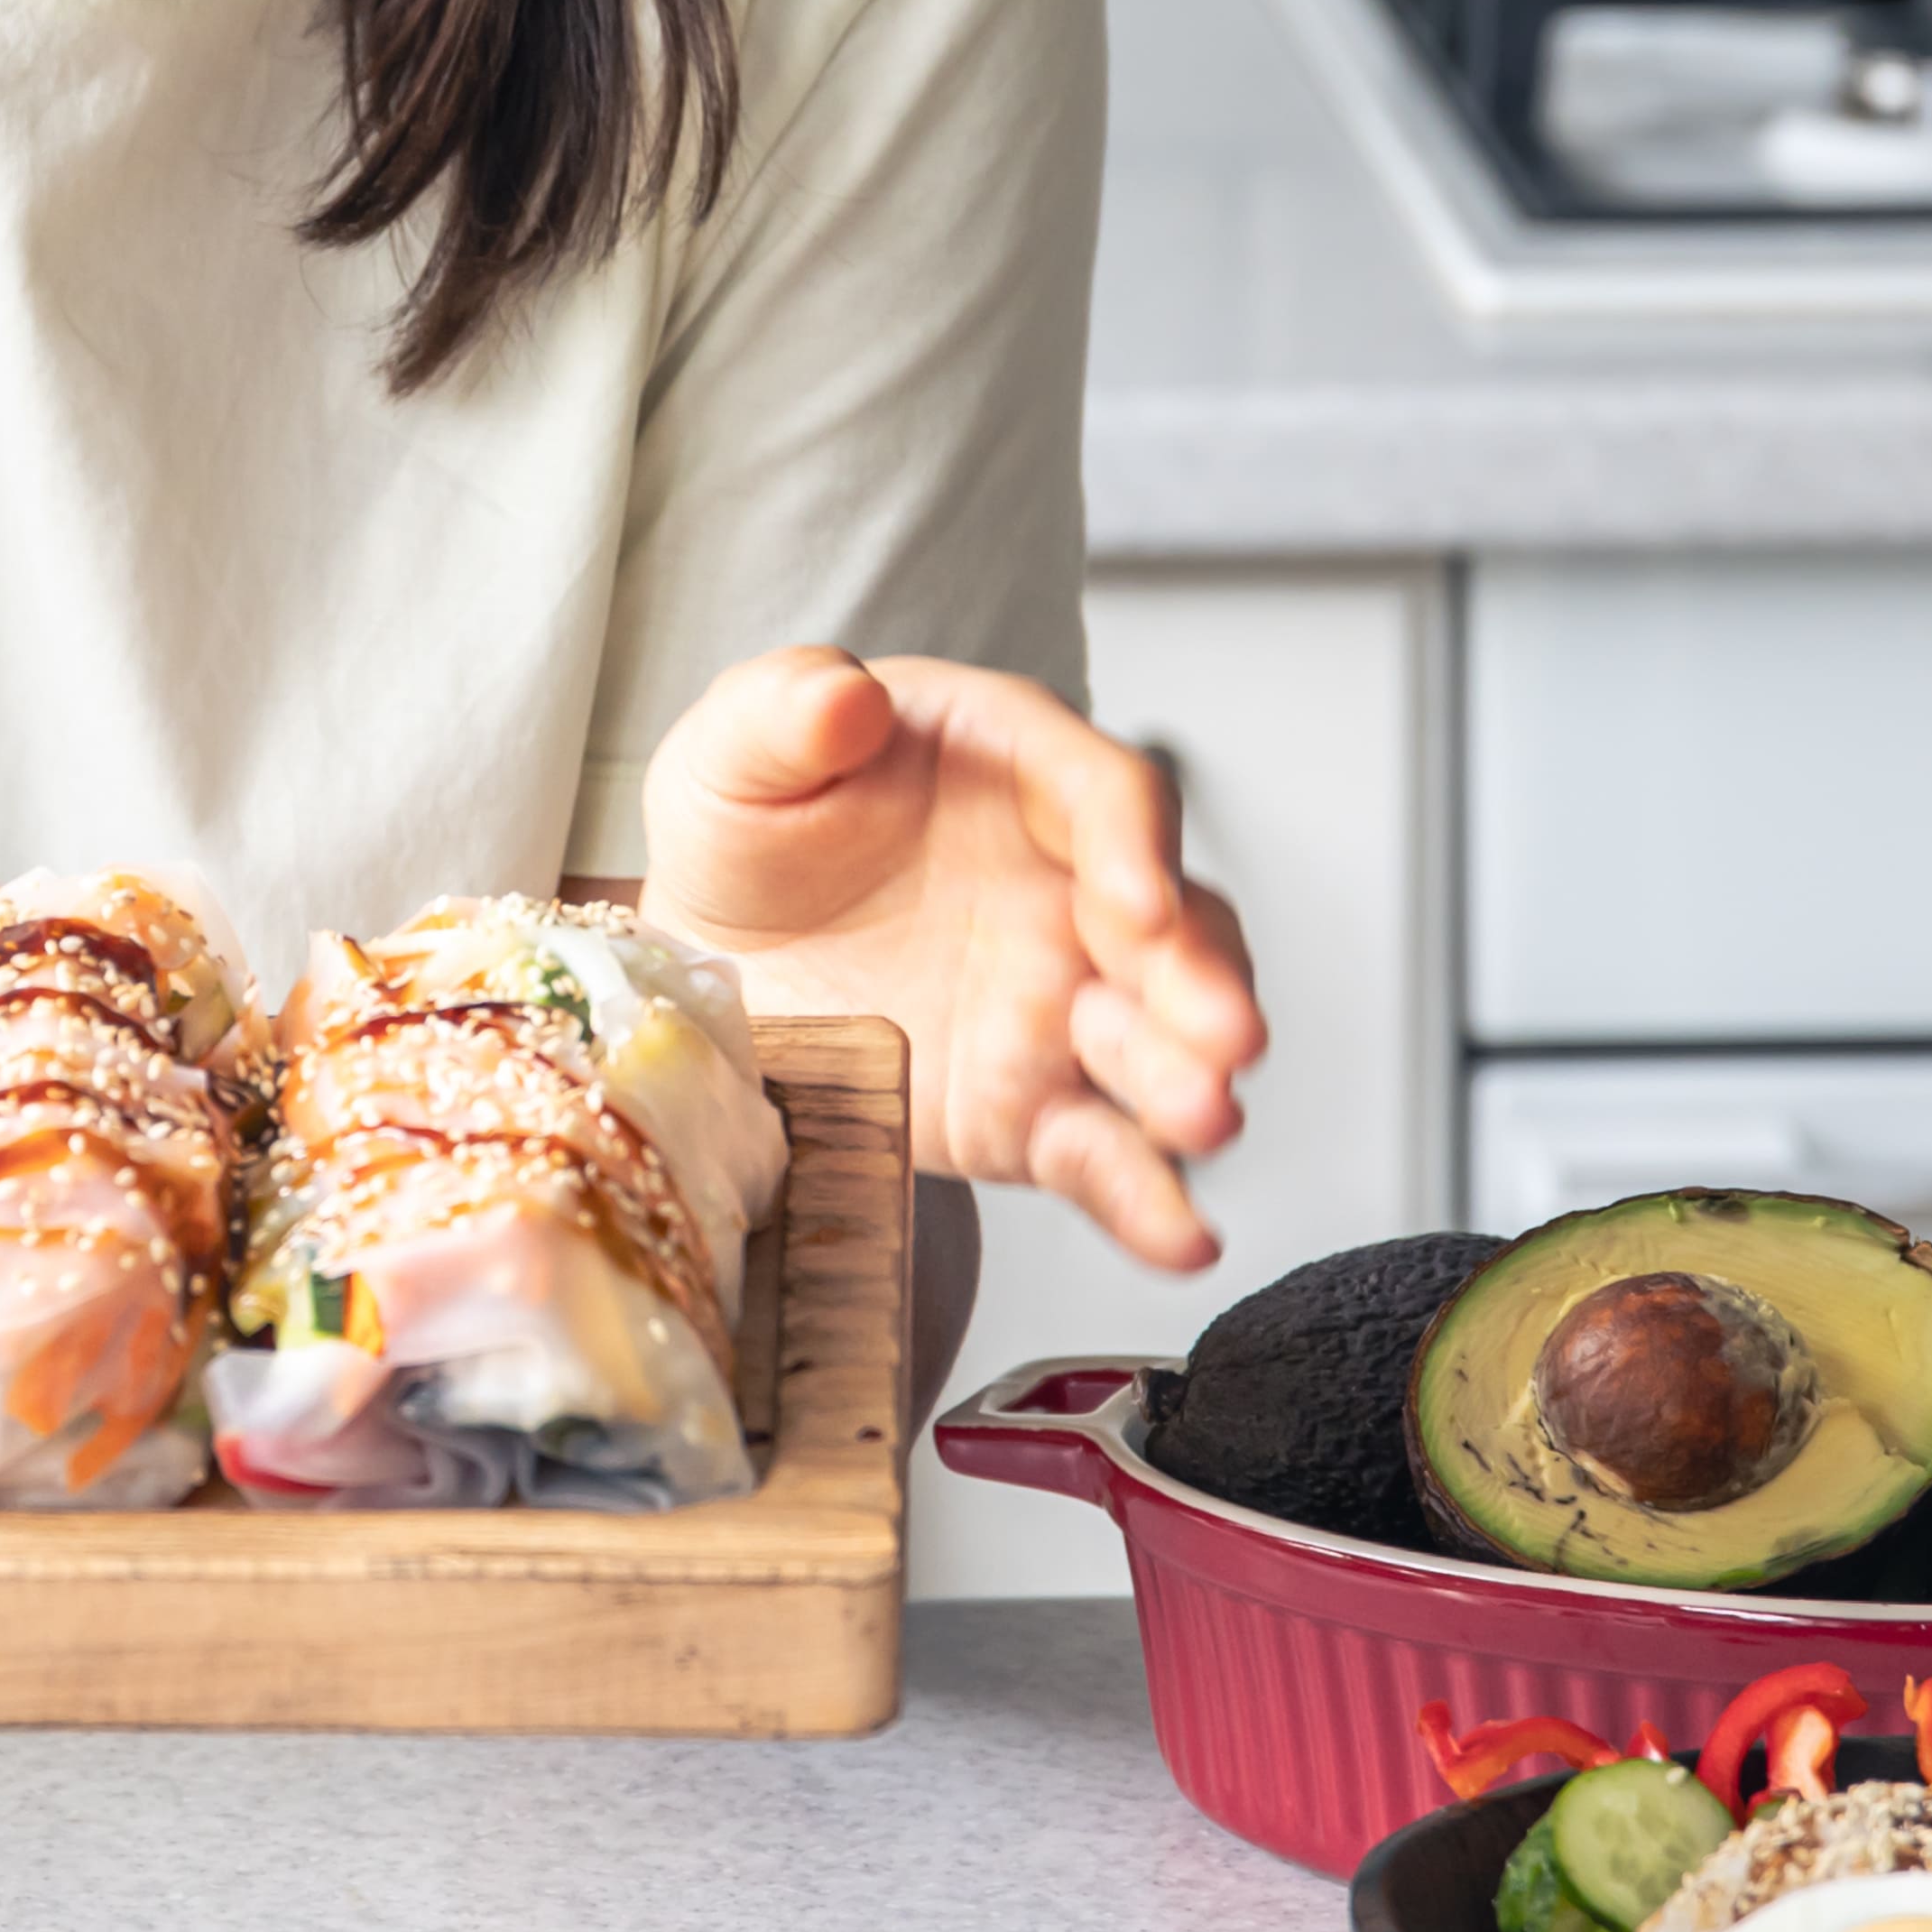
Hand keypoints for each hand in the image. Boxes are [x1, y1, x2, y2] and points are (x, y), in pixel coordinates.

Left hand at [638, 647, 1266, 1269]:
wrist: (708, 963)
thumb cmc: (747, 831)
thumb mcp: (736, 750)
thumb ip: (785, 710)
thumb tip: (844, 694)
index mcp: (1014, 774)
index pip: (1105, 796)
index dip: (1133, 847)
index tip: (1137, 905)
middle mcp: (1067, 889)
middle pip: (1170, 929)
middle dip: (1202, 983)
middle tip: (1222, 1036)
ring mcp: (1061, 1004)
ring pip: (1159, 1042)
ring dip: (1191, 1080)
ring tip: (1202, 1120)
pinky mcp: (1032, 1108)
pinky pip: (1102, 1154)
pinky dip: (1146, 1199)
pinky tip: (1180, 1237)